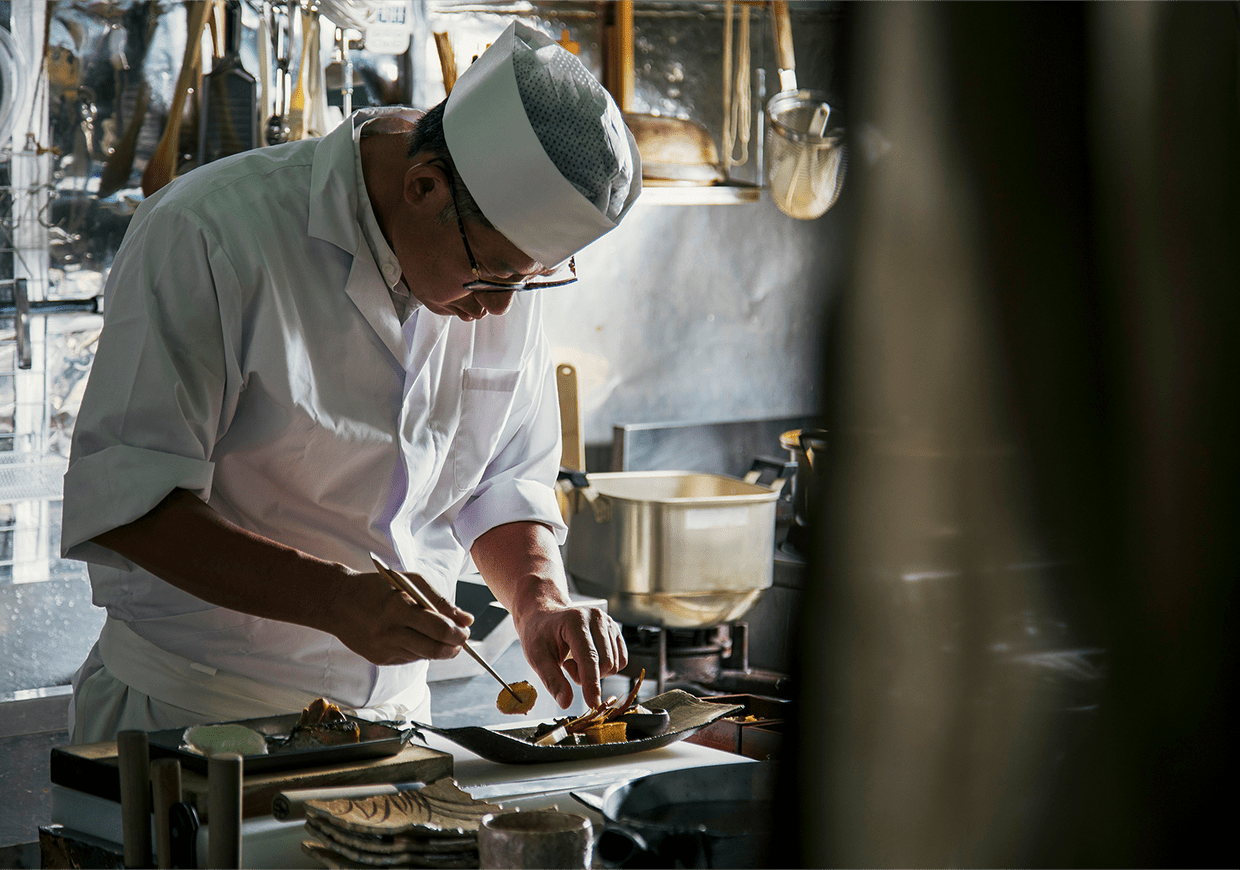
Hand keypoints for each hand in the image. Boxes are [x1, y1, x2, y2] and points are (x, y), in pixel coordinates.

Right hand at [330, 569, 473, 665]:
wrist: (338, 602)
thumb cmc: (377, 588)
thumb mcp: (409, 583)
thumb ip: (439, 601)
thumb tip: (466, 620)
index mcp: (399, 608)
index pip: (440, 629)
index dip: (458, 633)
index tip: (465, 630)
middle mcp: (391, 632)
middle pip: (435, 650)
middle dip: (454, 647)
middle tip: (460, 639)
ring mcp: (384, 649)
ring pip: (424, 656)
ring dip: (438, 648)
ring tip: (437, 635)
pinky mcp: (380, 659)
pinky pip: (410, 659)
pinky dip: (419, 650)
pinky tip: (414, 637)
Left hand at [515, 603, 627, 708]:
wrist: (545, 616)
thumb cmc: (539, 634)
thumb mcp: (537, 658)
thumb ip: (552, 681)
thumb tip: (565, 703)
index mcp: (575, 621)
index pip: (589, 658)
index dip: (592, 683)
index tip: (593, 704)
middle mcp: (596, 618)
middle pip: (606, 663)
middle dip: (587, 676)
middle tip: (567, 666)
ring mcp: (608, 622)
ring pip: (614, 664)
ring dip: (595, 672)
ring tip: (575, 659)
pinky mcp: (615, 630)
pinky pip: (621, 660)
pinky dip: (605, 667)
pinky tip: (587, 657)